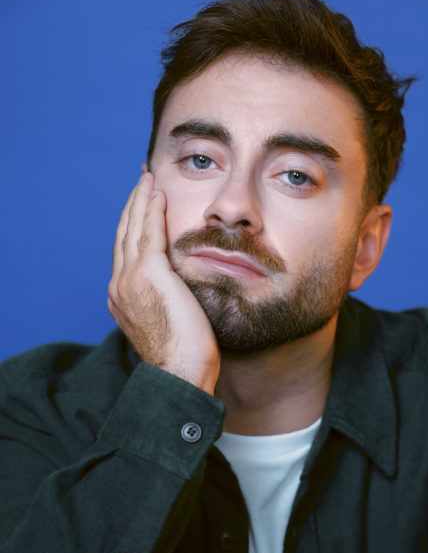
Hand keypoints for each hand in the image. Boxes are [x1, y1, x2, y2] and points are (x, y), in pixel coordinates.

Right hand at [107, 173, 219, 394]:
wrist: (179, 373)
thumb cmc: (183, 358)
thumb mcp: (168, 323)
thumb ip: (165, 301)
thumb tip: (180, 290)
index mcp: (121, 298)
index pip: (126, 253)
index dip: (132, 227)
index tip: (141, 208)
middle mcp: (119, 286)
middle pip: (123, 236)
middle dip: (133, 206)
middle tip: (142, 182)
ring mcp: (129, 279)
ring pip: (132, 229)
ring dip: (140, 200)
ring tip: (148, 179)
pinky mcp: (147, 274)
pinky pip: (148, 232)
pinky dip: (151, 209)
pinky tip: (157, 193)